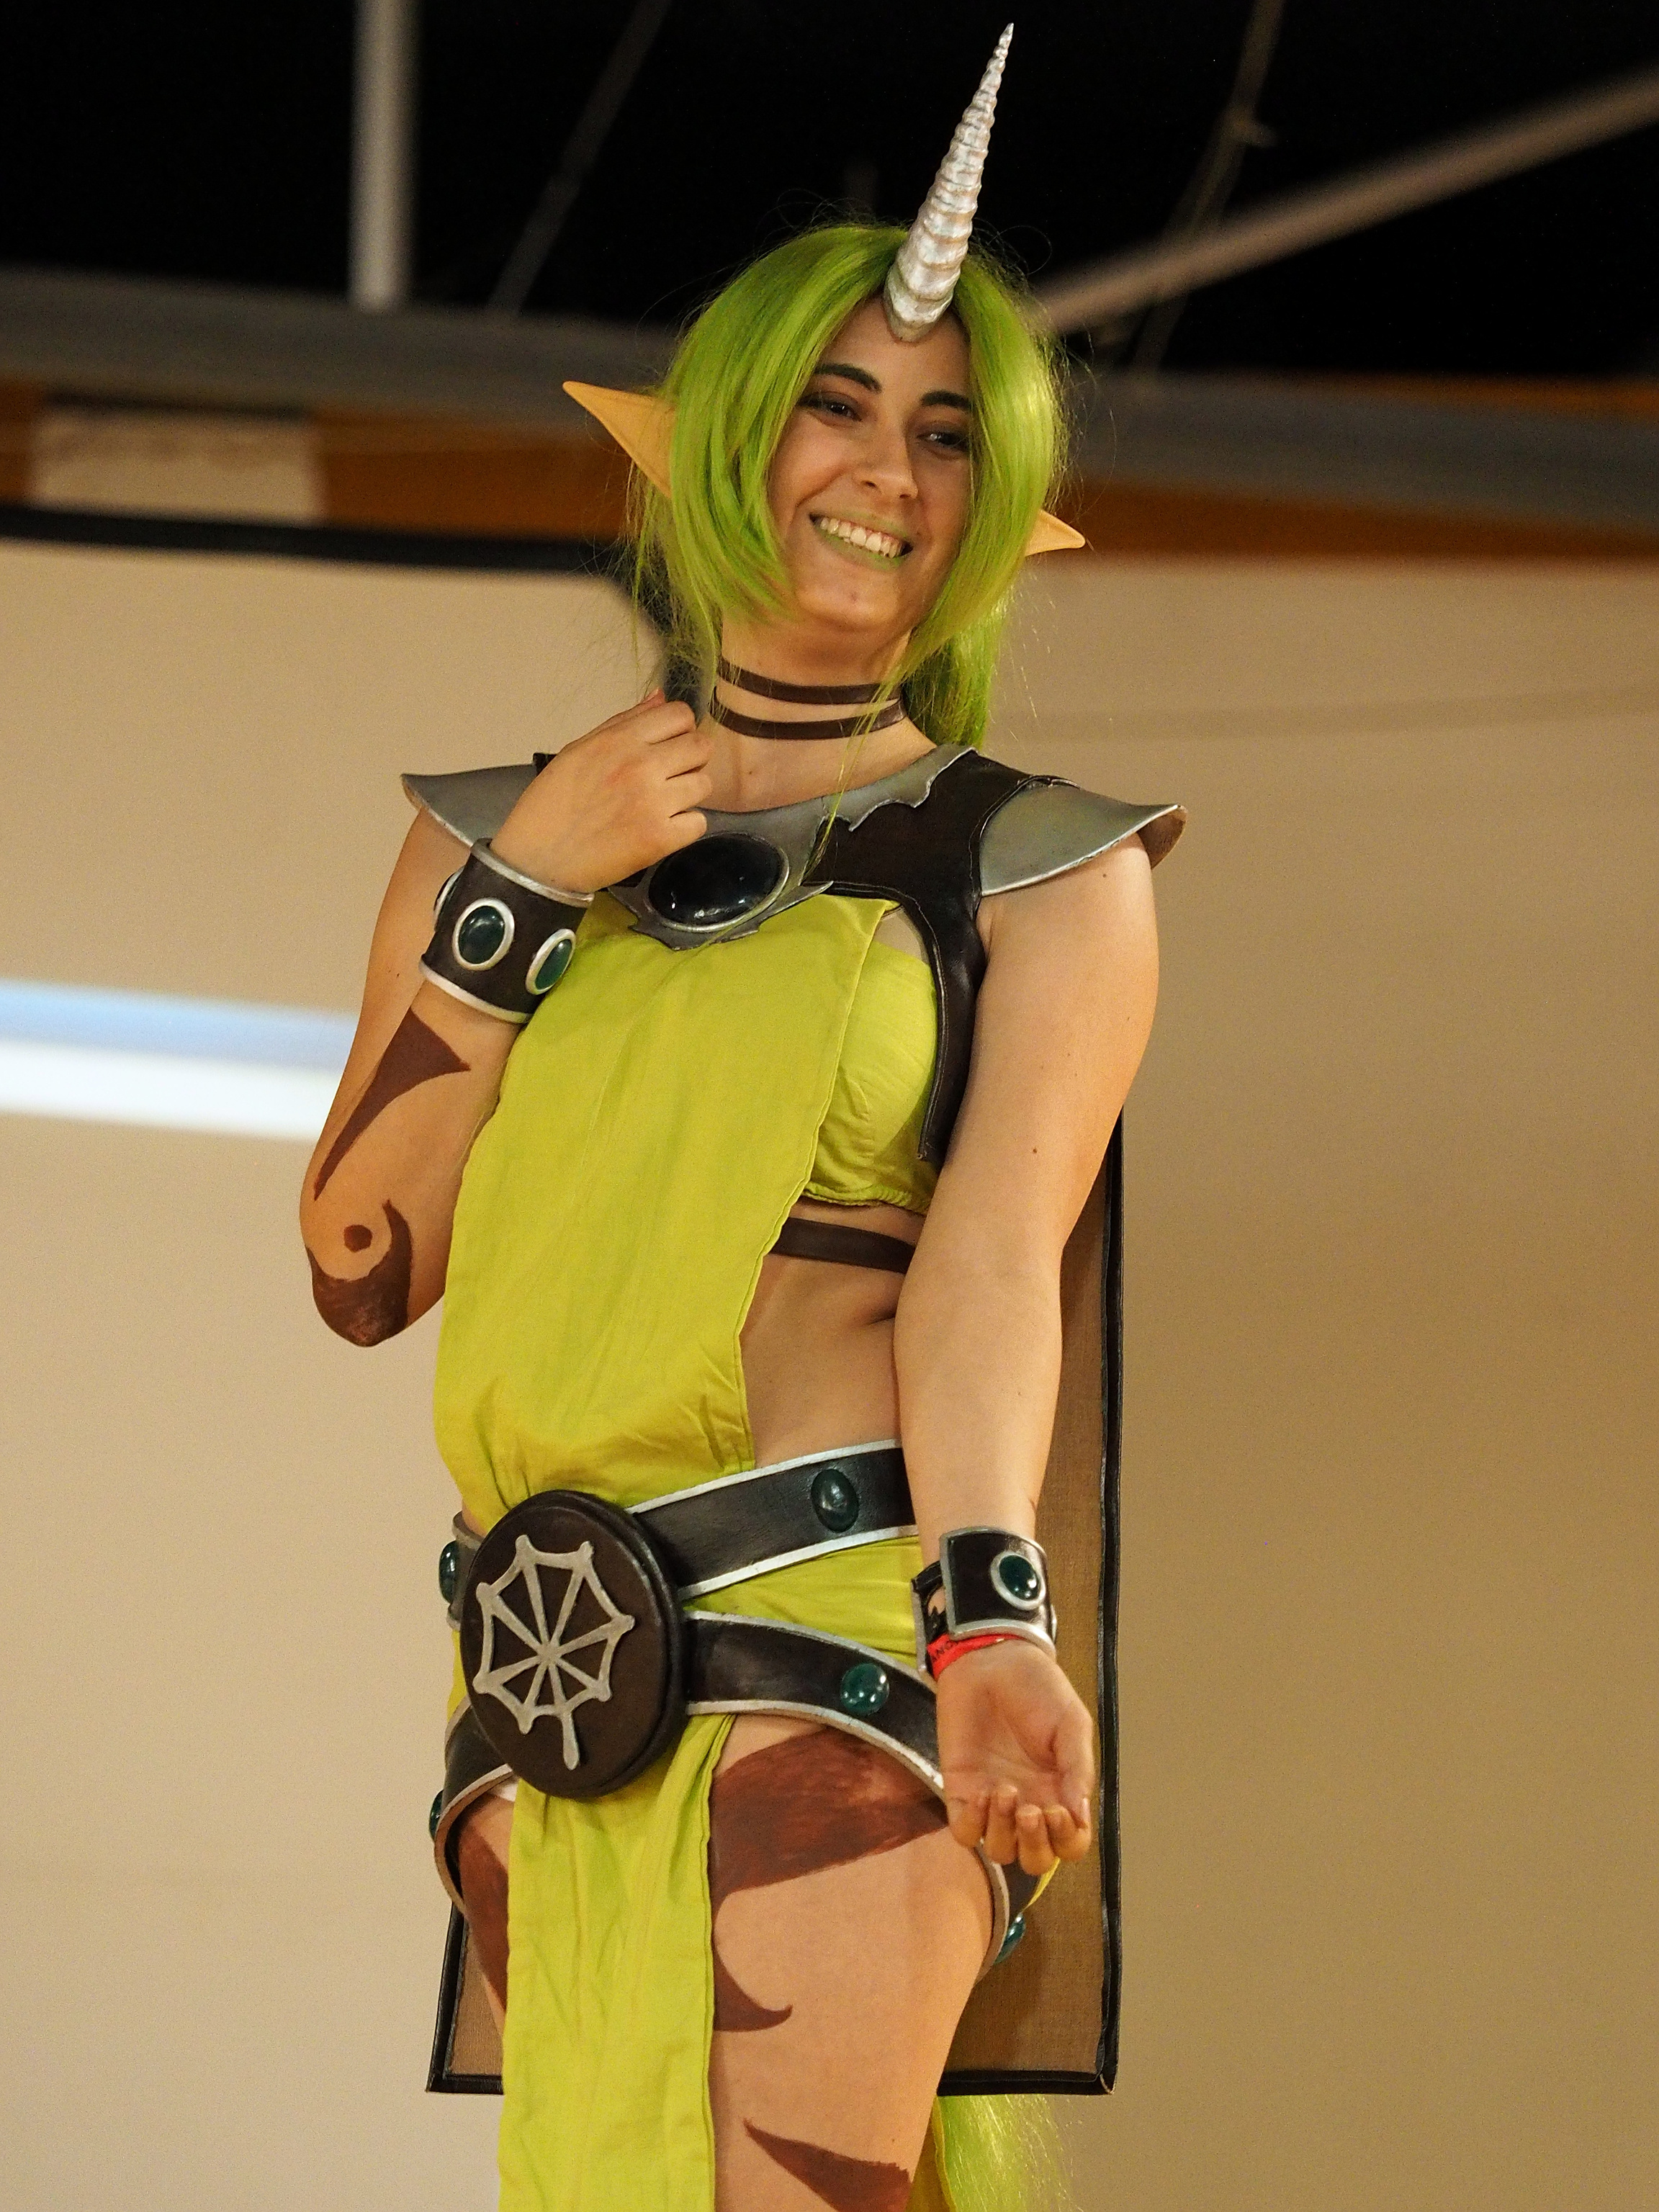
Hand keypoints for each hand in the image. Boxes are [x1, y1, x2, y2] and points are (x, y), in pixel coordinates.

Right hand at [491, 688, 712, 893]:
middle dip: (691, 759)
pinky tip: (661, 827)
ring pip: (704, 784)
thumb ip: (623, 722)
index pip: (680, 715)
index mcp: (619, 740)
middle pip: (701, 746)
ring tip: (662, 804)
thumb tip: (661, 696)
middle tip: (670, 776)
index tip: (669, 744)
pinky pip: (699, 822)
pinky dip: (684, 826)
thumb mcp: (579, 750)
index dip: (680, 729)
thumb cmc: (552, 804)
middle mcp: (641, 766)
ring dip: (688, 793)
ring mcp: (653, 803)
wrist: (538, 861)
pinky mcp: (660, 839)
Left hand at [936, 1640, 1095, 1879]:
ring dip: (1005, 1832)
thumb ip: (1078, 1770)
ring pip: (1000, 1851)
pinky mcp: (959, 1791)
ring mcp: (993, 1802)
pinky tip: (982, 1793)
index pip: (1070, 1843)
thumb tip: (1081, 1819)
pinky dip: (973, 1825)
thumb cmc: (1038, 1688)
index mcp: (1060, 1792)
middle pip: (1035, 1859)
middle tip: (1033, 1809)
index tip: (1058, 1810)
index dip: (1067, 1840)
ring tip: (1006, 1791)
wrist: (991, 1660)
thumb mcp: (1071, 1724)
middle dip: (1036, 1846)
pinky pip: (964, 1833)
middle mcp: (1029, 1805)